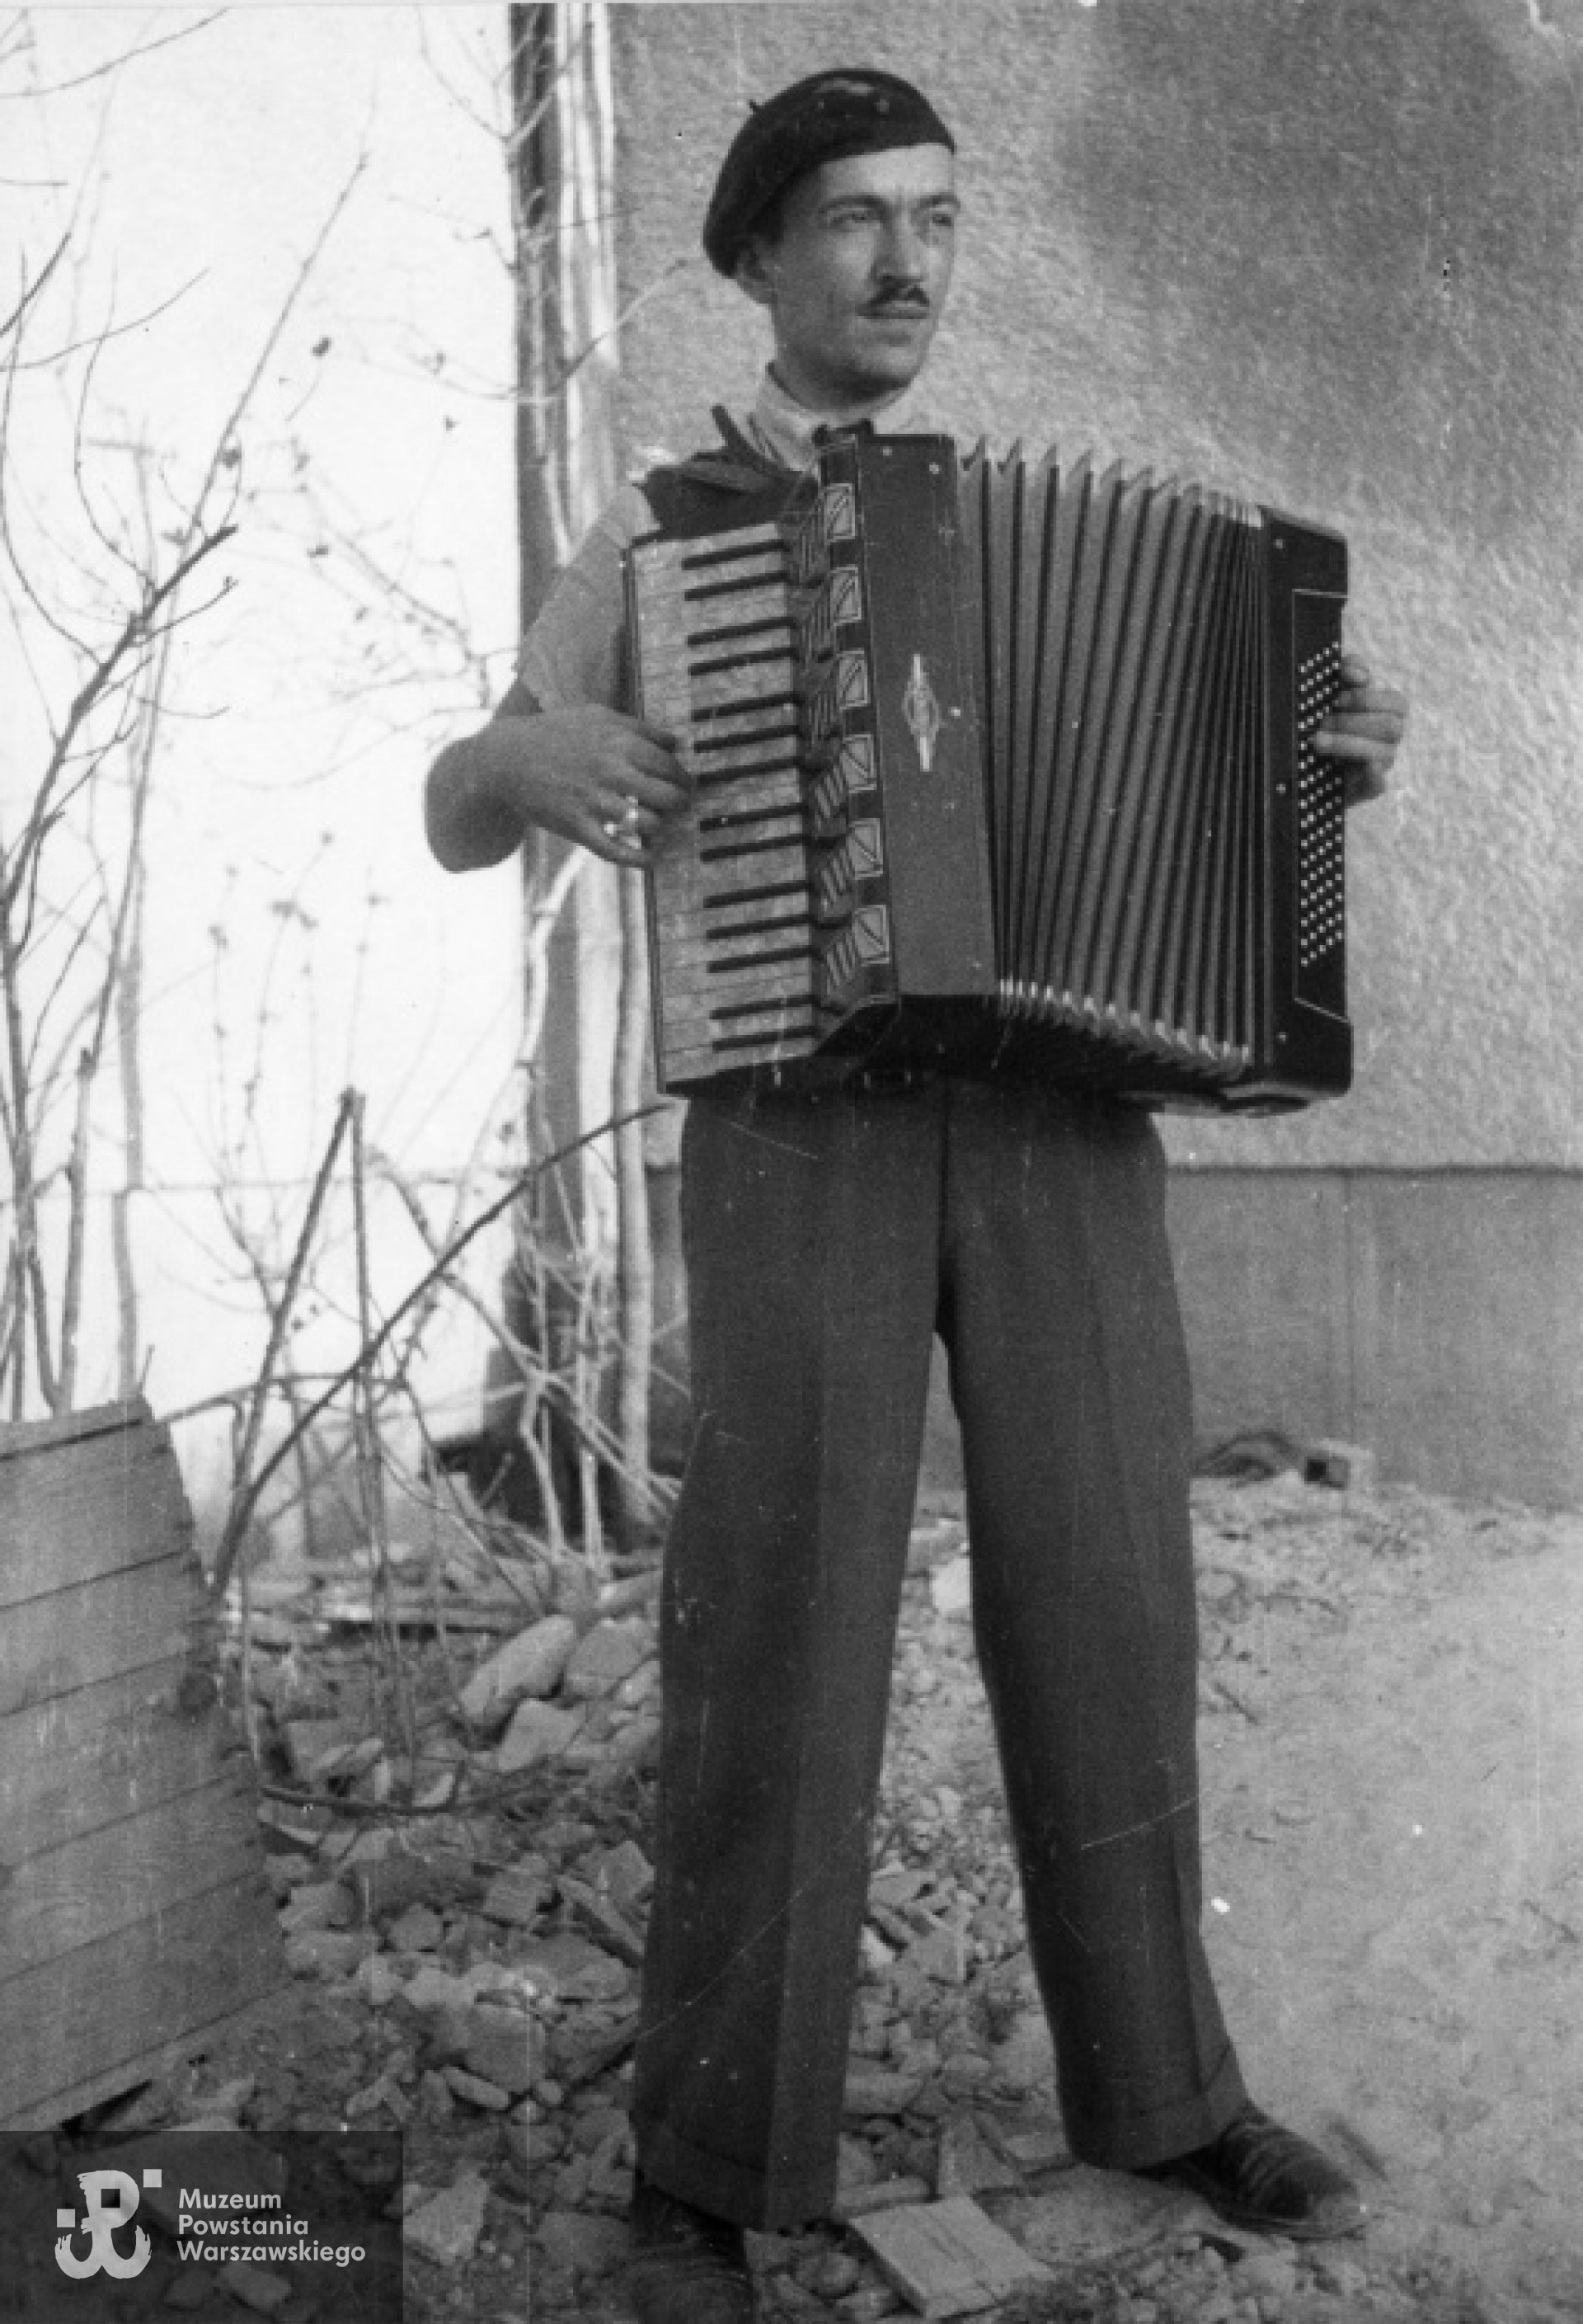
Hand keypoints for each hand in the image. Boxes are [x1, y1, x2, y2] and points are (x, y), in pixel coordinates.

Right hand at [488, 703, 689, 865]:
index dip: (684, 779)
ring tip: (659, 826)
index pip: (670, 766)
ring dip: (660, 828)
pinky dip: (639, 859)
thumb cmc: (555, 733)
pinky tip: (651, 859)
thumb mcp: (596, 715)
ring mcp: (593, 800)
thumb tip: (676, 742)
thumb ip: (639, 727)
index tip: (686, 787)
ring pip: (648, 824)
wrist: (506, 760)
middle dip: (679, 805)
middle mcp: (610, 770)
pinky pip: (616, 850)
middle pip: (667, 796)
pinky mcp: (576, 826)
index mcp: (619, 741)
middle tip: (679, 808)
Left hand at [1312, 651, 1407, 808]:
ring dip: (1347, 743)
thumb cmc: (1322, 725)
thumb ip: (1345, 676)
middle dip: (1352, 722)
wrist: (1302, 768)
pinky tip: (1365, 767)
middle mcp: (1387, 740)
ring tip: (1317, 741)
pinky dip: (1374, 775)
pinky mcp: (1367, 788)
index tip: (1338, 698)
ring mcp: (1380, 764)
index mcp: (1385, 715)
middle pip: (1391, 726)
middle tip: (1322, 723)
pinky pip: (1378, 783)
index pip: (1396, 703)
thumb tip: (1356, 671)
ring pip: (1382, 752)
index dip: (1368, 698)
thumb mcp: (1330, 696)